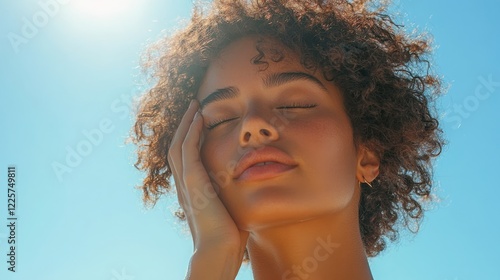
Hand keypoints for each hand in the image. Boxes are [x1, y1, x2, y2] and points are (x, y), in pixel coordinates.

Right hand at [167, 100, 248, 260]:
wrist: (220, 251)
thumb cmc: (230, 236)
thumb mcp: (230, 210)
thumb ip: (232, 196)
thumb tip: (248, 188)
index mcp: (192, 191)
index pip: (186, 157)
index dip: (190, 137)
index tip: (201, 121)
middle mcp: (184, 185)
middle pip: (177, 146)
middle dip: (185, 125)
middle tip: (193, 106)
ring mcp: (186, 183)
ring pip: (178, 144)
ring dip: (186, 123)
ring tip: (194, 106)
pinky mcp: (192, 182)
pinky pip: (187, 149)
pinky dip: (191, 132)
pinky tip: (199, 118)